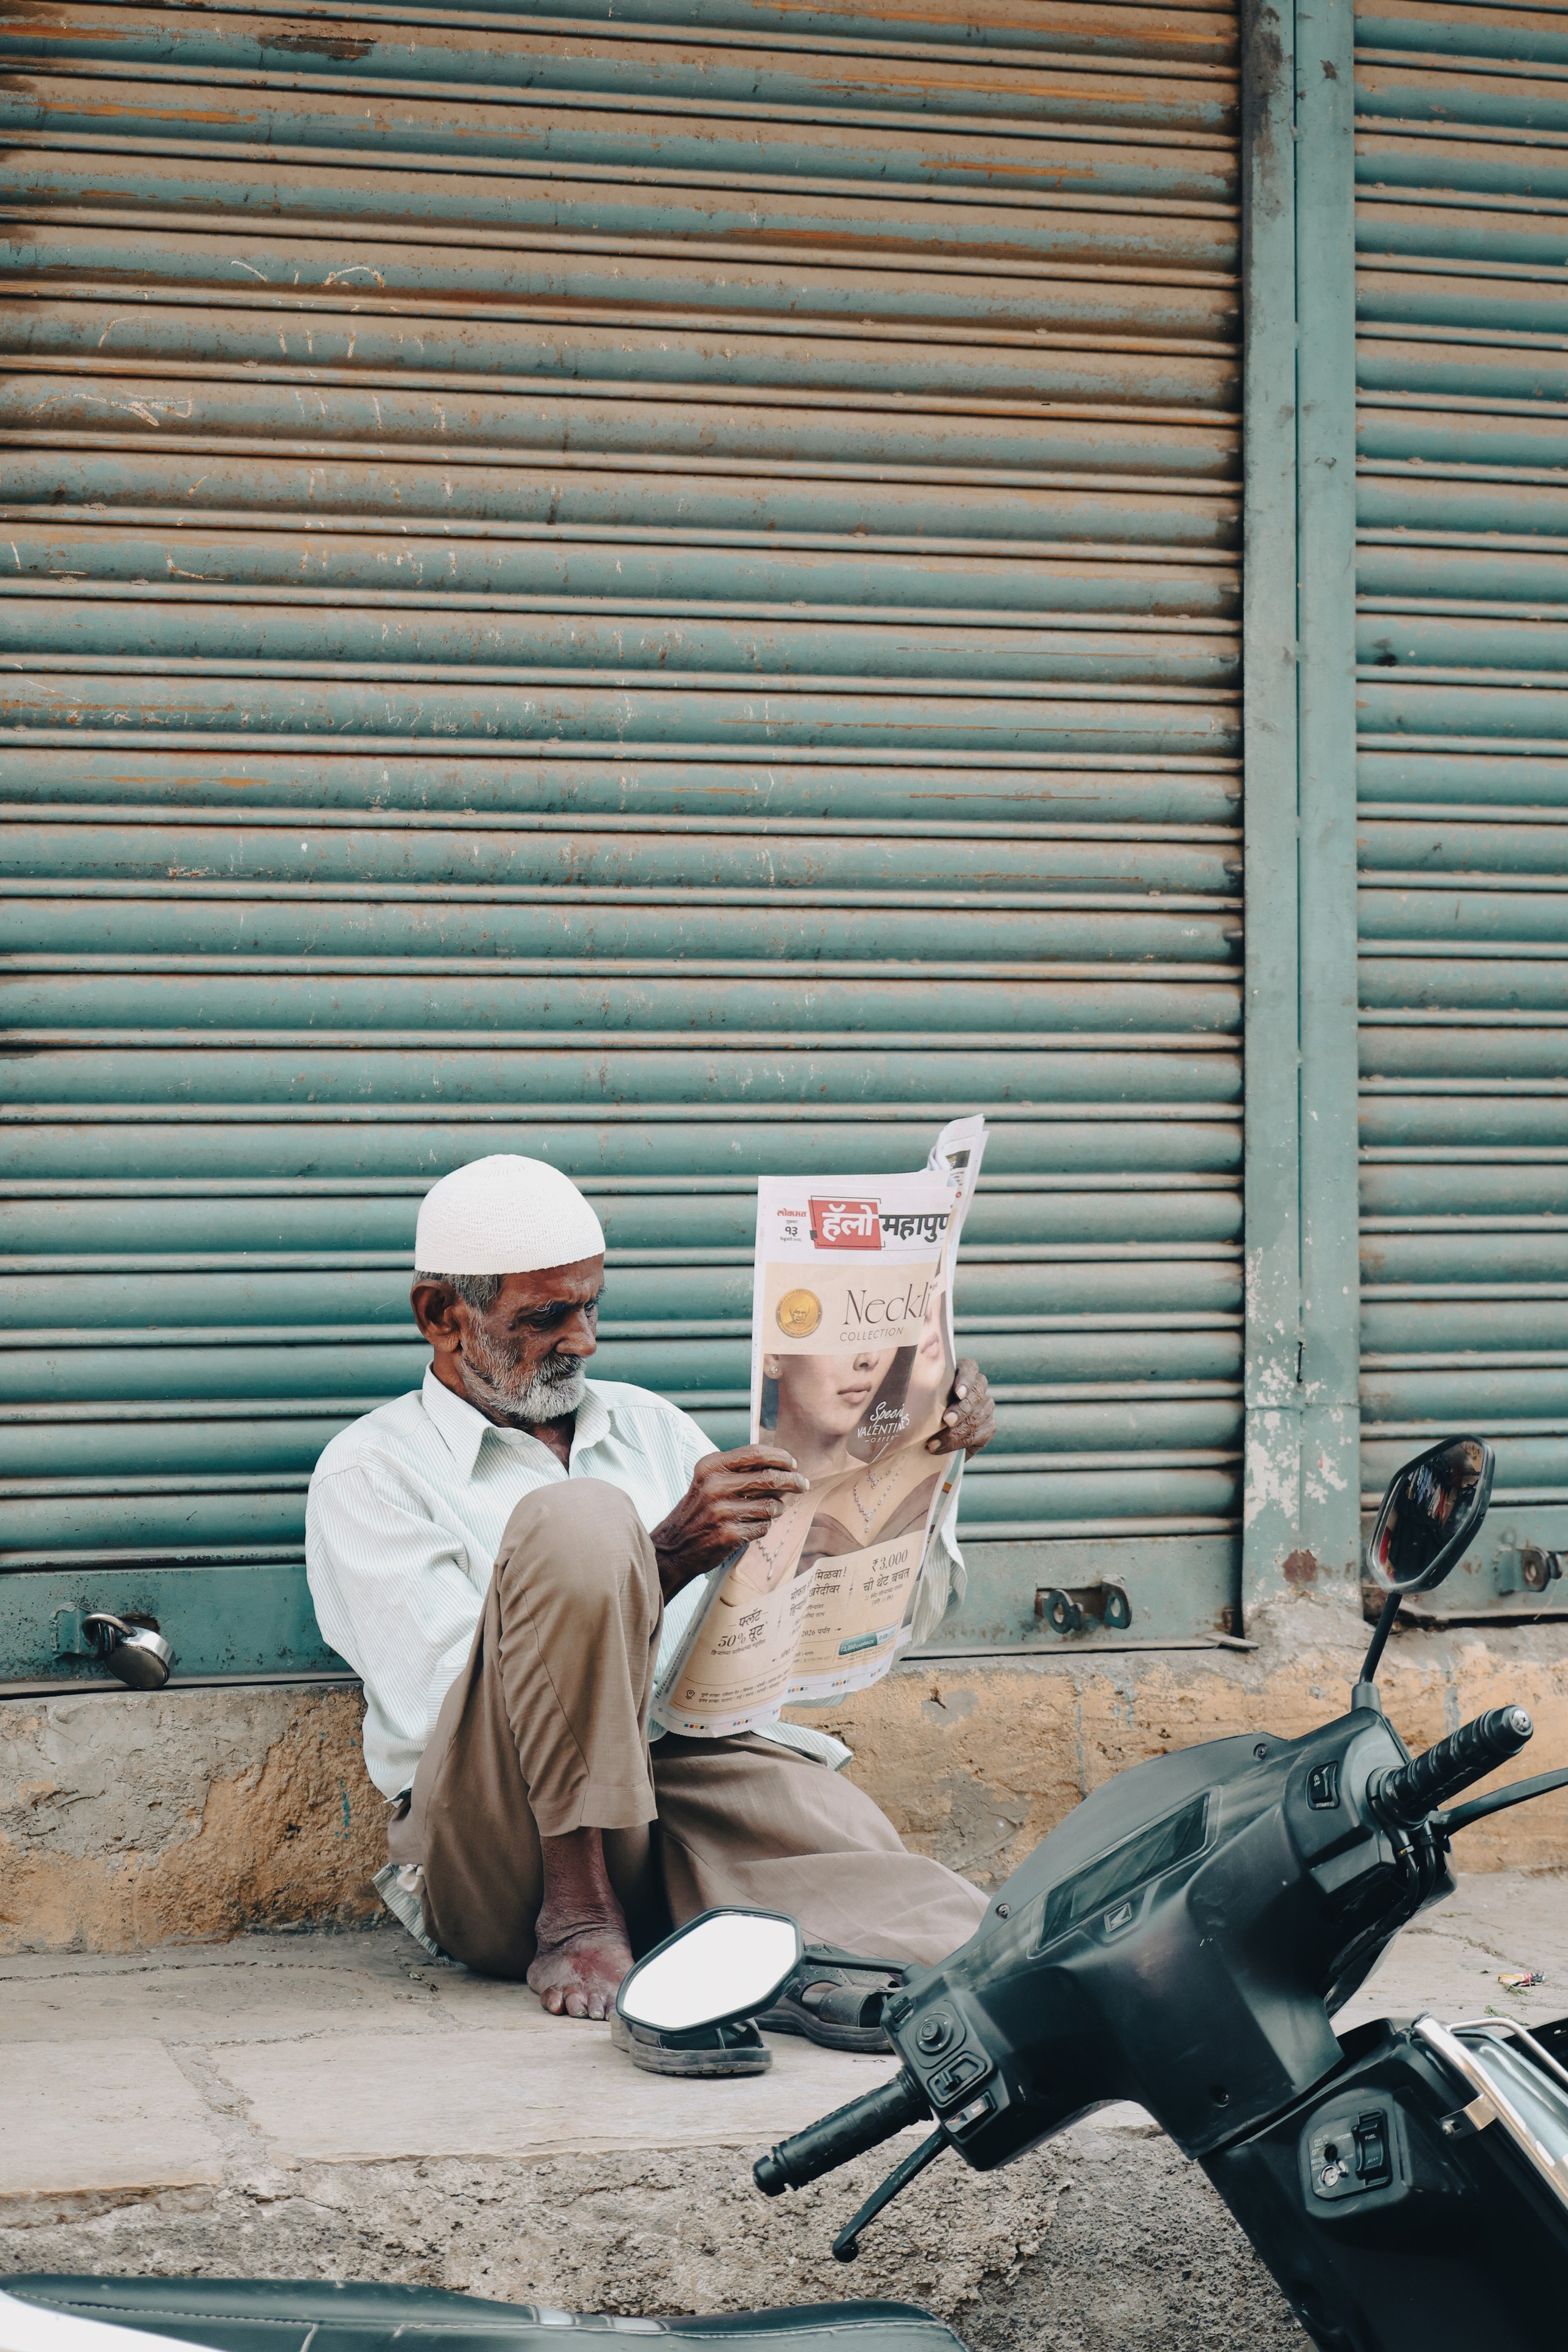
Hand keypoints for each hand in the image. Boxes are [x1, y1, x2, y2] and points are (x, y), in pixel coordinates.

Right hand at [651, 1446, 810, 1597]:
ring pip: (770, 1505)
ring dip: (777, 1508)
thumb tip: (781, 1467)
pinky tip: (752, 1527)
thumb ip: (739, 1471)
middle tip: (803, 1484)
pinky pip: (763, 1527)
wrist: (674, 1546)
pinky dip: (763, 1527)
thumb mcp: (709, 1481)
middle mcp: (715, 1486)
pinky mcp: (729, 1534)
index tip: (792, 1463)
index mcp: (710, 1467)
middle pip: (769, 1478)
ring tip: (770, 1510)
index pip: (755, 1453)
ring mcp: (721, 1511)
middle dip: (793, 1481)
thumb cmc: (698, 1511)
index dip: (779, 1457)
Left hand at [925, 1358, 994, 1458]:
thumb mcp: (925, 1394)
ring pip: (977, 1417)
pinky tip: (942, 1448)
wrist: (932, 1430)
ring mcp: (986, 1406)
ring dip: (955, 1432)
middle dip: (960, 1409)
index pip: (969, 1368)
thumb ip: (926, 1390)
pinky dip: (958, 1443)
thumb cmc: (926, 1405)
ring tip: (934, 1442)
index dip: (964, 1380)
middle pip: (975, 1394)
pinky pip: (978, 1434)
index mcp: (964, 1371)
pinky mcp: (989, 1426)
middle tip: (946, 1420)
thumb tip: (911, 1393)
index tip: (957, 1393)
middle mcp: (979, 1386)